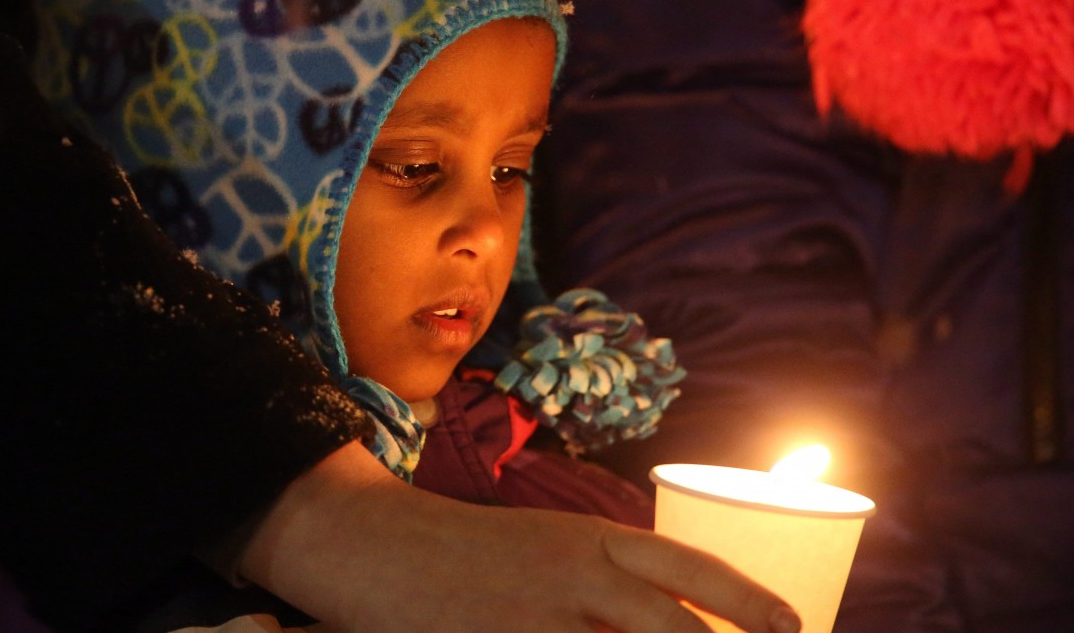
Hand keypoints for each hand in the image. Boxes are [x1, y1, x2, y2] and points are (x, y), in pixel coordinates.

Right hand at [240, 442, 799, 632]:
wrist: (371, 545)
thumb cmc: (457, 546)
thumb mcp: (537, 544)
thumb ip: (594, 574)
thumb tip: (654, 610)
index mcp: (587, 540)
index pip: (687, 566)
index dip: (747, 597)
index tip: (792, 623)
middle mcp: (576, 577)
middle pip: (676, 625)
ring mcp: (540, 622)